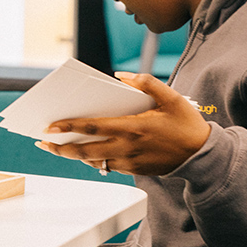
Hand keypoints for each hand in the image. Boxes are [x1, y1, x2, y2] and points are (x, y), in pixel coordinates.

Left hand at [37, 72, 210, 175]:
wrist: (204, 157)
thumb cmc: (186, 124)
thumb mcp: (171, 97)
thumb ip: (146, 83)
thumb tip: (120, 76)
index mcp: (134, 127)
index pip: (93, 127)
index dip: (69, 127)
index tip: (51, 125)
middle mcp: (128, 146)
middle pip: (86, 150)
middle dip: (61, 147)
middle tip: (42, 141)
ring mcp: (130, 161)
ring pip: (93, 161)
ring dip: (72, 155)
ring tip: (55, 148)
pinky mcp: (134, 170)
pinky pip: (107, 166)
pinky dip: (92, 160)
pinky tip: (81, 153)